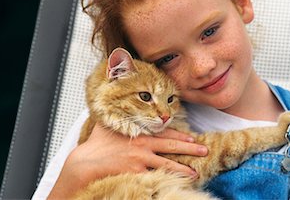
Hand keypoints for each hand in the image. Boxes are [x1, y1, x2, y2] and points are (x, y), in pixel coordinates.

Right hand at [48, 124, 207, 198]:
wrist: (85, 162)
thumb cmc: (96, 144)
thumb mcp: (110, 124)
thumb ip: (119, 117)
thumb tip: (118, 105)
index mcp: (140, 132)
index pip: (166, 132)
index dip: (181, 135)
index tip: (192, 138)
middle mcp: (144, 145)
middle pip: (172, 146)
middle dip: (190, 149)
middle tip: (204, 151)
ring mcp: (141, 160)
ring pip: (167, 164)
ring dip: (183, 169)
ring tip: (195, 173)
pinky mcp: (137, 173)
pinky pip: (156, 177)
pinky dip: (167, 180)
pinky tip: (177, 184)